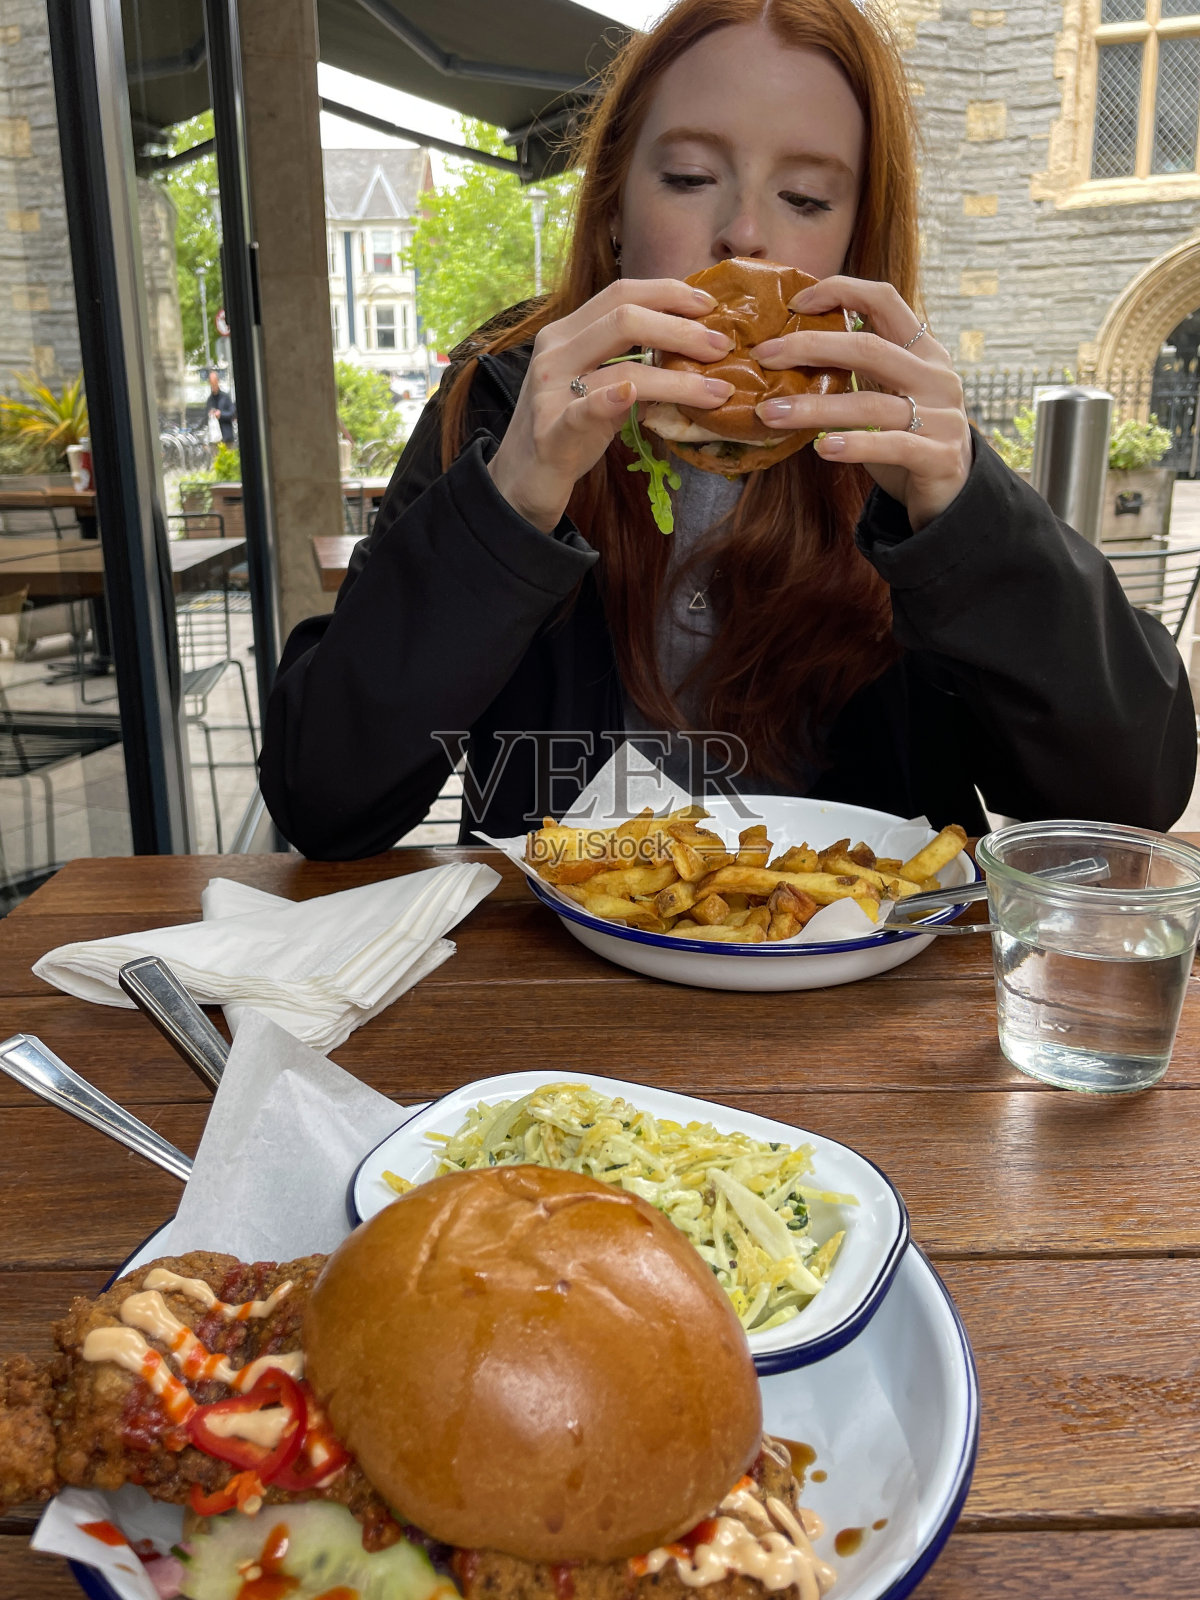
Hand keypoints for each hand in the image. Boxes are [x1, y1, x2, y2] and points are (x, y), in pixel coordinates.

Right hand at [487, 279, 736, 532]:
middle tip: (724, 347)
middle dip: (682, 329)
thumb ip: (631, 363)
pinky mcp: (550, 433)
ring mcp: (549, 391)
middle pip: (625, 318)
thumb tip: (693, 350)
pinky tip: (631, 395)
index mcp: (567, 332)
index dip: (669, 293)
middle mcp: (554, 351)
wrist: (521, 481)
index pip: (621, 293)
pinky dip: (608, 401)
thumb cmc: (567, 431)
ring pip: (619, 367)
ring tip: (717, 389)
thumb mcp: (598, 386)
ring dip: (677, 378)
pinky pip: (581, 411)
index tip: (710, 305)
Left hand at [749, 276, 971, 531]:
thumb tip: (788, 352)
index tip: (795, 304)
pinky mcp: (939, 457)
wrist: (953, 495)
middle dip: (811, 347)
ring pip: (871, 404)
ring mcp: (943, 417)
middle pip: (869, 348)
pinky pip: (892, 446)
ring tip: (771, 413)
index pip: (885, 300)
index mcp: (924, 351)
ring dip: (814, 408)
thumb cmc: (907, 439)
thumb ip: (857, 371)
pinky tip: (821, 449)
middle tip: (764, 356)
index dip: (841, 291)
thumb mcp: (887, 395)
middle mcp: (936, 377)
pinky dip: (855, 445)